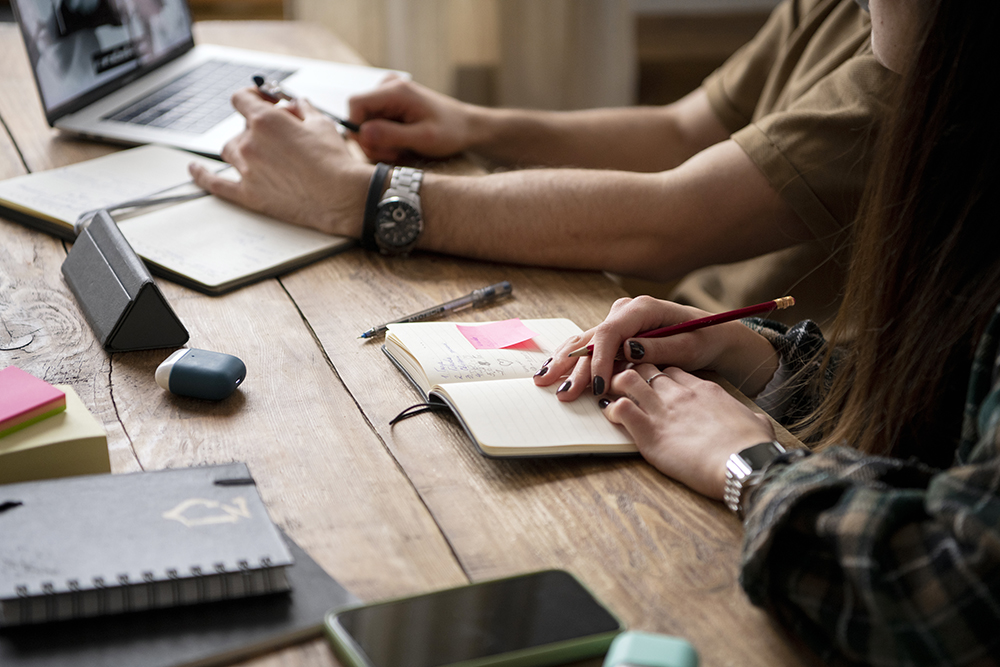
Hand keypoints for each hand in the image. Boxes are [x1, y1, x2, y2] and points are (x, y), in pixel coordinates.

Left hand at [190, 88, 371, 236]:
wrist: (342, 196)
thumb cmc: (334, 161)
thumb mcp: (321, 123)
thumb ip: (302, 108)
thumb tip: (295, 104)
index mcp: (266, 121)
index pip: (241, 98)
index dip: (251, 97)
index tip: (261, 101)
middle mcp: (250, 143)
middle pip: (240, 128)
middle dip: (257, 128)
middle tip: (280, 137)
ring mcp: (246, 170)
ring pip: (230, 151)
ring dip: (242, 148)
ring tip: (262, 154)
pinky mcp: (248, 195)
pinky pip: (215, 184)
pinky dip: (202, 175)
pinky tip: (195, 169)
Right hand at [348, 77, 481, 161]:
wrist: (465, 126)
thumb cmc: (450, 131)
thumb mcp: (423, 138)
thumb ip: (391, 135)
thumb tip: (361, 133)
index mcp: (395, 90)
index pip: (355, 104)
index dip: (356, 129)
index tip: (373, 148)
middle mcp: (388, 87)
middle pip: (359, 116)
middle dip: (371, 141)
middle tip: (394, 154)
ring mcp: (387, 94)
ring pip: (365, 123)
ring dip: (379, 143)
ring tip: (401, 150)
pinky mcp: (389, 104)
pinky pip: (373, 124)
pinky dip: (383, 139)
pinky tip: (401, 144)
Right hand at [533, 296, 777, 400]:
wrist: (714, 335)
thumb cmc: (706, 339)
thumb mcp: (690, 346)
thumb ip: (659, 348)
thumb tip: (628, 350)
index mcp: (642, 308)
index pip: (610, 334)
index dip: (599, 361)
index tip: (597, 387)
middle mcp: (625, 311)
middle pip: (591, 339)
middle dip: (573, 367)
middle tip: (560, 391)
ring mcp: (618, 322)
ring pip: (584, 342)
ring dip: (564, 363)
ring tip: (544, 380)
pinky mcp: (616, 334)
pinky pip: (589, 346)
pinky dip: (572, 361)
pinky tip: (553, 371)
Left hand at [602, 365, 775, 498]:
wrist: (742, 463)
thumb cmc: (753, 447)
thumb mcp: (757, 423)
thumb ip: (750, 418)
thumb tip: (756, 422)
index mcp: (704, 389)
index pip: (672, 371)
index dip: (659, 375)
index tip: (653, 384)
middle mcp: (680, 394)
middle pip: (646, 368)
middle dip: (632, 372)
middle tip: (624, 386)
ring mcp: (663, 410)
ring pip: (627, 379)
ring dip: (616, 385)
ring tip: (611, 396)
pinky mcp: (649, 432)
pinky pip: (620, 409)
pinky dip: (611, 410)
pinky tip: (611, 416)